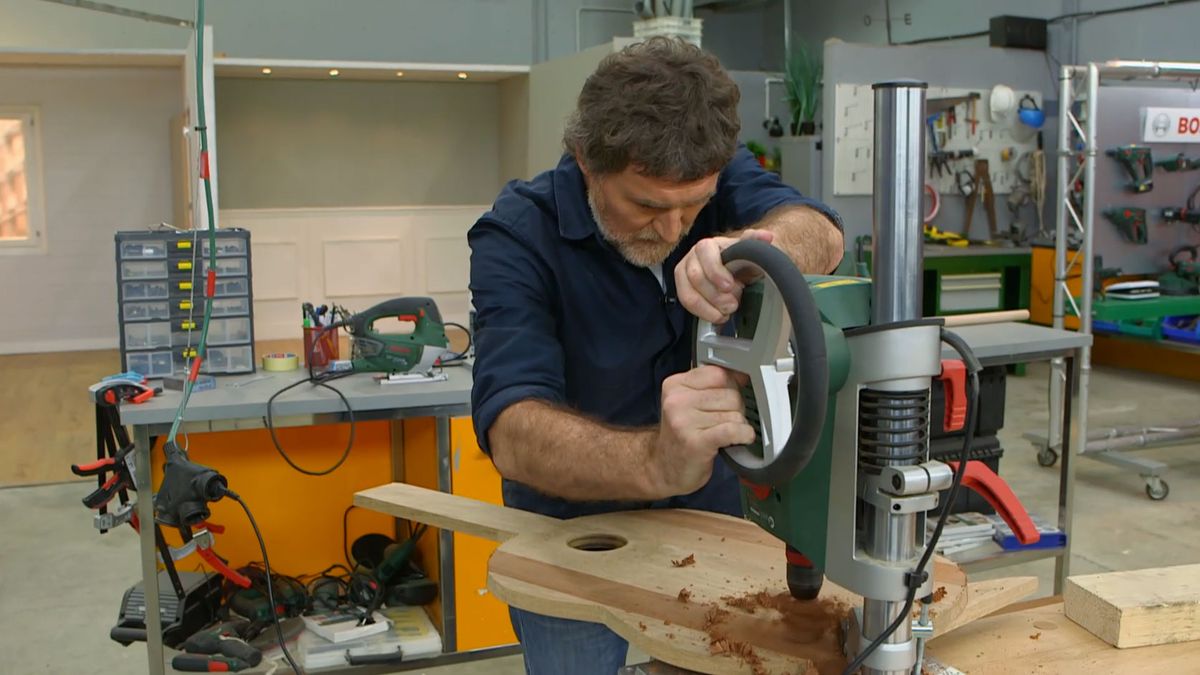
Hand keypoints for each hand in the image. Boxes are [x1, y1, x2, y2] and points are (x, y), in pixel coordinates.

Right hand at [647, 366, 754, 496]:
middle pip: (730, 393)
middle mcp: (676, 401)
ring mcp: (684, 422)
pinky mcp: (696, 442)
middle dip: (736, 408)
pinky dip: (744, 434)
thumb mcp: (688, 402)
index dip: (732, 386)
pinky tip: (743, 438)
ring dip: (738, 425)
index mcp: (675, 385)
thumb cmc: (681, 436)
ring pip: (735, 413)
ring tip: (725, 433)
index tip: (730, 397)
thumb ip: (709, 386)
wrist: (662, 468)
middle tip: (725, 421)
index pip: (718, 373)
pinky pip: (732, 430)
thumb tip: (742, 375)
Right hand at [675, 229, 774, 323]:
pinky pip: (687, 305)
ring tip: (726, 312)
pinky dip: (704, 313)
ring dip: (708, 307)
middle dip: (715, 295)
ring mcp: (685, 274)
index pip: (704, 252)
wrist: (737, 276)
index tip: (729, 286)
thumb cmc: (742, 263)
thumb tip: (767, 236)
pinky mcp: (684, 290)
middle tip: (733, 304)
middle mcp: (693, 257)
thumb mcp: (751, 252)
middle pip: (695, 276)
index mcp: (708, 245)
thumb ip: (756, 243)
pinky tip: (719, 316)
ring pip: (688, 294)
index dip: (715, 271)